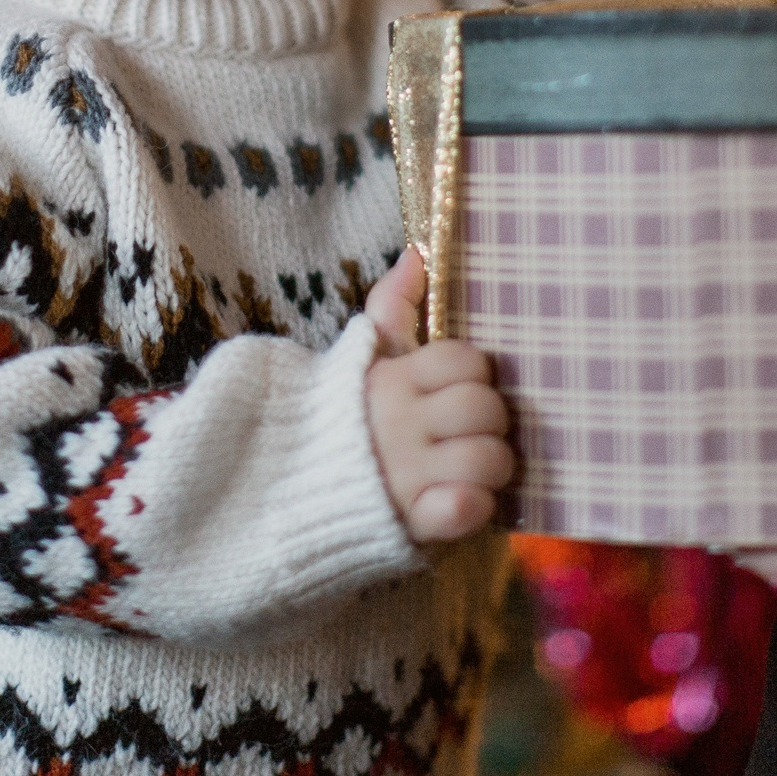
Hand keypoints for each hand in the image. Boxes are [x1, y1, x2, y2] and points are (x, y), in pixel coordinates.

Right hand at [361, 248, 514, 543]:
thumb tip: (417, 253)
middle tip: (469, 432)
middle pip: (483, 407)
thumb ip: (391, 306)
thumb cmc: (339, 421)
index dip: (472, 374)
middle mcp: (398, 424)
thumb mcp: (361, 361)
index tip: (454, 389)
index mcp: (391, 380)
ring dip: (490, 466)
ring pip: (489, 458)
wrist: (286, 494)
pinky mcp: (411, 522)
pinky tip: (461, 500)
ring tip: (469, 469)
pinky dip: (473, 506)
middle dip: (488, 420)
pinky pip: (466, 508)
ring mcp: (405, 475)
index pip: (465, 360)